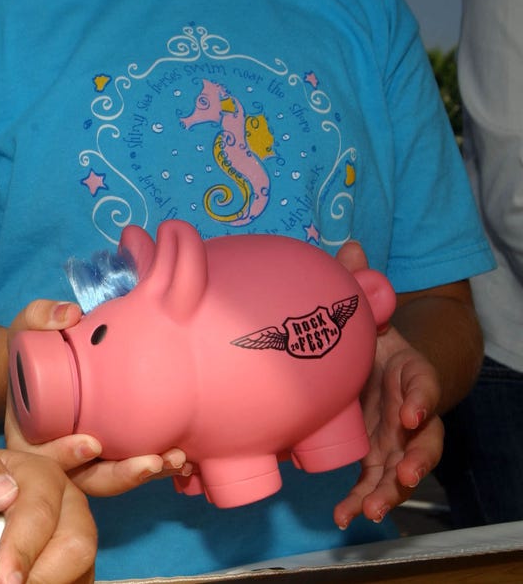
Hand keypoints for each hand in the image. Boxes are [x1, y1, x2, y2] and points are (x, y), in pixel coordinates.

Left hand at [0, 437, 95, 583]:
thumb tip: (2, 493)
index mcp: (43, 476)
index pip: (41, 516)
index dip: (23, 549)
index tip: (4, 579)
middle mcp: (69, 504)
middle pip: (76, 546)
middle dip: (43, 575)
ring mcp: (76, 535)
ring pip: (80, 571)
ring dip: (46, 583)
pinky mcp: (75, 564)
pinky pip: (75, 583)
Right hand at [3, 299, 190, 496]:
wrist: (46, 367)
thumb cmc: (33, 353)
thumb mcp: (25, 331)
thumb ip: (38, 318)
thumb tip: (70, 314)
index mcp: (27, 438)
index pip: (42, 458)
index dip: (65, 456)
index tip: (92, 443)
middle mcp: (54, 460)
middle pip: (85, 480)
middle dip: (120, 476)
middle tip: (151, 462)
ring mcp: (83, 464)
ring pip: (113, 481)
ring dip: (145, 475)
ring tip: (176, 459)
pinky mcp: (108, 460)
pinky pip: (131, 472)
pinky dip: (158, 470)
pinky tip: (184, 461)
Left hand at [332, 242, 441, 528]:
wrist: (373, 357)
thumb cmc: (369, 334)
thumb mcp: (367, 310)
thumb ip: (361, 286)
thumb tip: (350, 246)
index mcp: (408, 371)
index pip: (422, 385)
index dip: (421, 400)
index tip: (411, 414)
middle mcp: (408, 408)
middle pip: (421, 440)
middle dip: (412, 461)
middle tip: (398, 478)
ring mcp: (394, 435)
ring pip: (400, 468)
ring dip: (386, 490)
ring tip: (367, 509)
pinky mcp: (376, 452)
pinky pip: (372, 479)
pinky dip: (361, 498)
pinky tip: (343, 517)